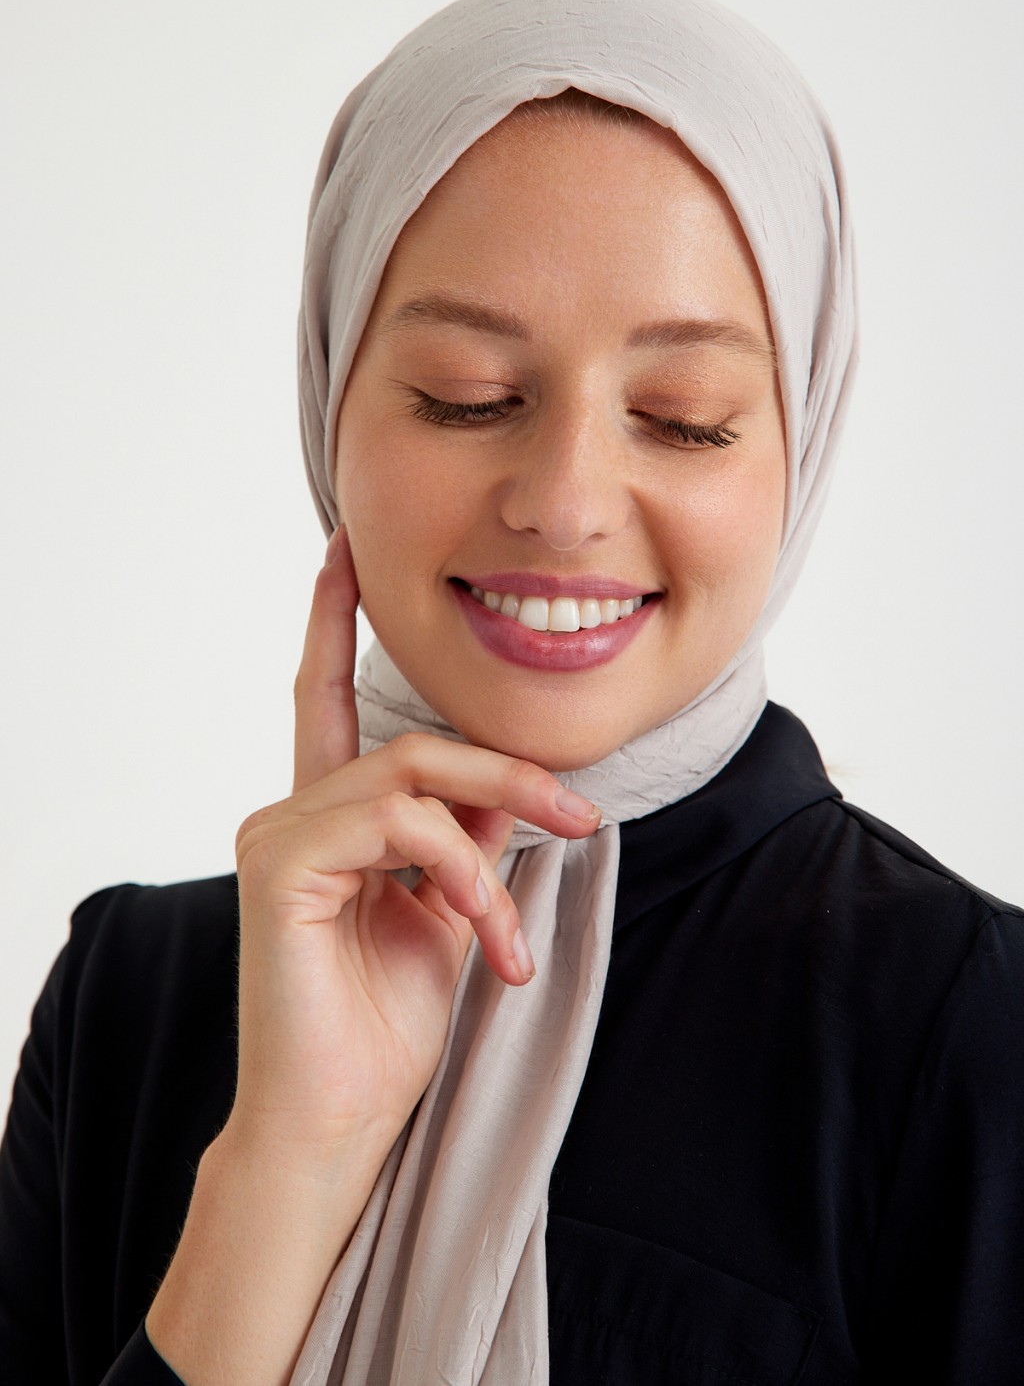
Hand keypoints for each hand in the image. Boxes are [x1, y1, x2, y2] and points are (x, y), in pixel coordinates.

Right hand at [229, 527, 600, 1165]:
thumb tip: (516, 784)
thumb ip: (468, 837)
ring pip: (412, 776)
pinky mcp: (276, 860)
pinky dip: (457, 872)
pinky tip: (482, 937)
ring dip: (492, 840)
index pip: (327, 699)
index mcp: (328, 819)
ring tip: (516, 932)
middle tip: (581, 813)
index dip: (332, 623)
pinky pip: (396, 824)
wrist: (340, 1121)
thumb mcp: (450, 912)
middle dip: (508, 772)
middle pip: (413, 742)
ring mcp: (277, 831)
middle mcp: (293, 811)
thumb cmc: (386, 1027)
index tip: (343, 553)